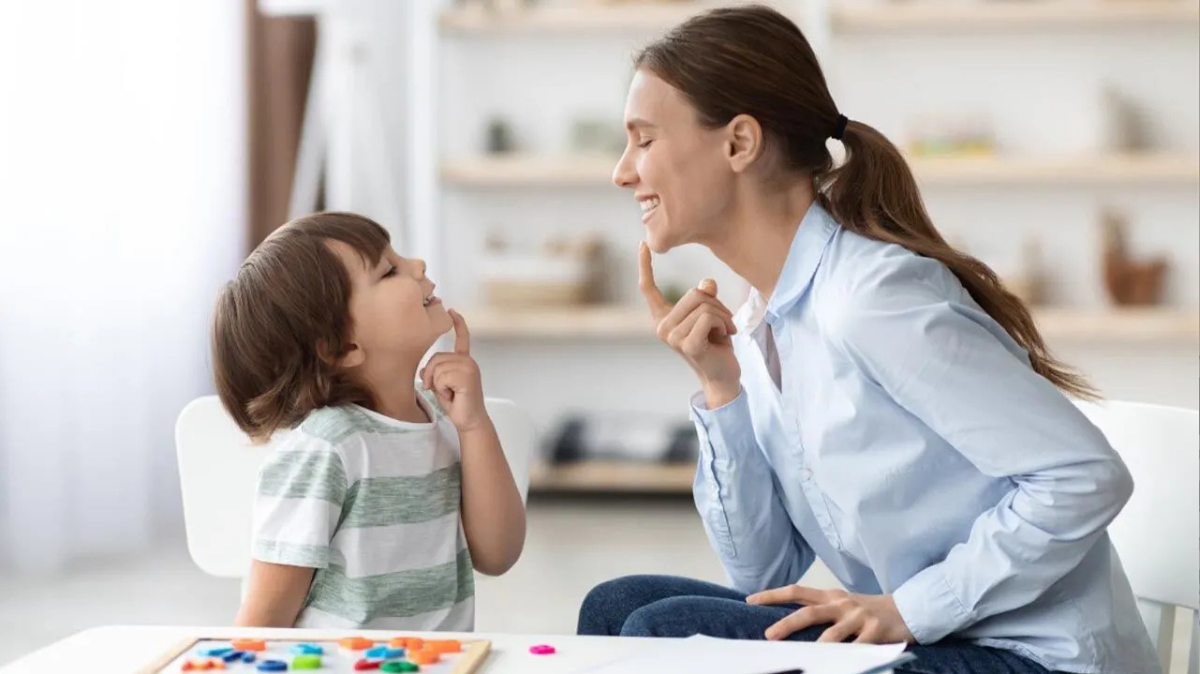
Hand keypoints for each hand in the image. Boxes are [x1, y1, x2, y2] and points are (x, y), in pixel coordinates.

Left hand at [419, 310, 489, 432]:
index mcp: (464, 361)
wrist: (469, 420)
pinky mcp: (467, 376)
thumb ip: (434, 373)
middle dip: (431, 376)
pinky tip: (453, 395)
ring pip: (437, 368)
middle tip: (441, 390)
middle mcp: (468, 361)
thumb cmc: (457, 403)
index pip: (462, 338)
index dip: (458, 324)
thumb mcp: (440, 385)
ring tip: (449, 393)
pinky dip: (442, 388)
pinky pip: (442, 377)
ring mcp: (469, 367)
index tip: (452, 311)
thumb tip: (423, 370)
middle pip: (436, 358)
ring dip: (437, 384)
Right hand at [639, 242, 740, 407]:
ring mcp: (672, 337)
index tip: (642, 244)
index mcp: (663, 318)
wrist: (723, 376)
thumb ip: (706, 297)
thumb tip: (707, 283)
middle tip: (724, 322)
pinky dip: (724, 323)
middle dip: (716, 304)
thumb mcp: (711, 315)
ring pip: (704, 305)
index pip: (649, 289)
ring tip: (724, 332)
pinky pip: (709, 317)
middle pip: (693, 294)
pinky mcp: (687, 344)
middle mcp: (662, 327)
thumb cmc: (716, 344)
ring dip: (723, 316)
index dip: (644, 266)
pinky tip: (726, 337)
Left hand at [747, 586, 915, 644]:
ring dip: (816, 648)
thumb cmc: (868, 612)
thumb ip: (820, 612)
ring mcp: (859, 617)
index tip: (750, 601)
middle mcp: (842, 604)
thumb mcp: (843, 606)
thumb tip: (788, 625)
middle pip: (809, 612)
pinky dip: (847, 660)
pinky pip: (857, 650)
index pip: (796, 592)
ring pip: (832, 635)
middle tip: (768, 636)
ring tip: (804, 660)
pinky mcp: (876, 632)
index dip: (772, 595)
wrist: (909, 609)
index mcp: (831, 596)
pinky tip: (836, 667)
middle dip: (787, 624)